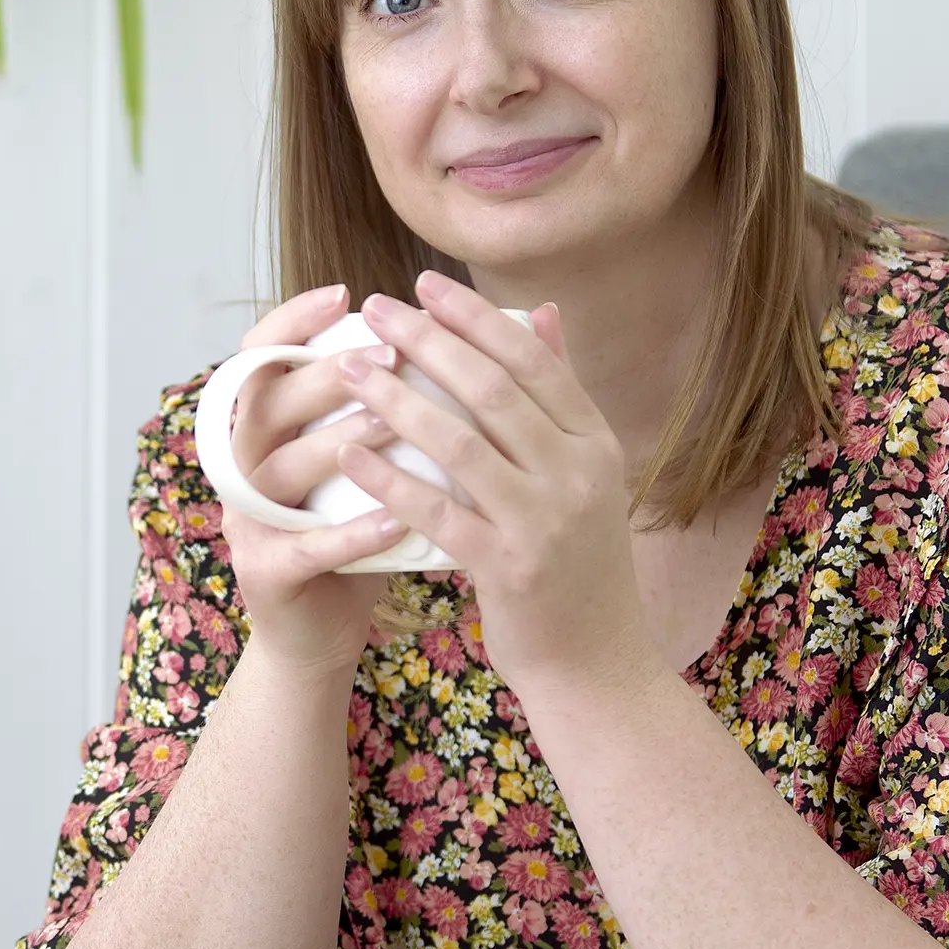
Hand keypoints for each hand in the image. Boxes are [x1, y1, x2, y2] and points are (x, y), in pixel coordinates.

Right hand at [219, 284, 410, 681]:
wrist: (323, 627)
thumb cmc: (358, 525)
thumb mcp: (376, 455)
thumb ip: (401, 397)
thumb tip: (466, 332)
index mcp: (267, 425)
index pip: (261, 356)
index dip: (293, 321)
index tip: (346, 293)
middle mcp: (245, 464)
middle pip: (267, 402)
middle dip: (326, 374)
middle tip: (387, 354)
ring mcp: (248, 520)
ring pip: (279, 470)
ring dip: (336, 443)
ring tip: (393, 423)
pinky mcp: (266, 573)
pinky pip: (304, 547)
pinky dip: (349, 532)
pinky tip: (396, 518)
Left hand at [331, 270, 658, 702]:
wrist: (597, 664)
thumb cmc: (577, 562)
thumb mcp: (587, 473)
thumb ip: (560, 396)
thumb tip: (544, 311)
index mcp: (595, 442)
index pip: (534, 360)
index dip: (477, 317)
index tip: (427, 284)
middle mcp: (578, 472)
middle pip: (493, 389)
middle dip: (429, 342)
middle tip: (377, 309)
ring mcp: (546, 521)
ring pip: (460, 442)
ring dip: (398, 398)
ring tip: (350, 368)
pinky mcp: (509, 568)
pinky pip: (438, 511)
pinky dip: (391, 477)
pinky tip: (351, 451)